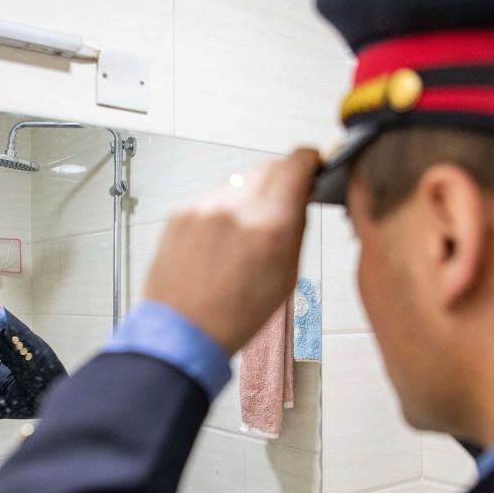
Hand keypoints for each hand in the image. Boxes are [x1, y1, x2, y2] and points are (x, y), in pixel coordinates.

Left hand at [145, 149, 318, 353]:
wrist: (183, 331)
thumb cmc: (237, 314)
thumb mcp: (287, 276)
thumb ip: (297, 226)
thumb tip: (303, 193)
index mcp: (269, 225)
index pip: (296, 164)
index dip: (309, 161)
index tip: (312, 165)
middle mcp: (235, 206)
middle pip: (269, 166)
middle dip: (281, 180)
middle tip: (281, 204)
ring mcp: (204, 206)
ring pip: (240, 179)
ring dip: (252, 194)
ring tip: (246, 231)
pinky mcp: (181, 211)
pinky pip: (214, 195)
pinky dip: (224, 207)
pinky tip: (222, 239)